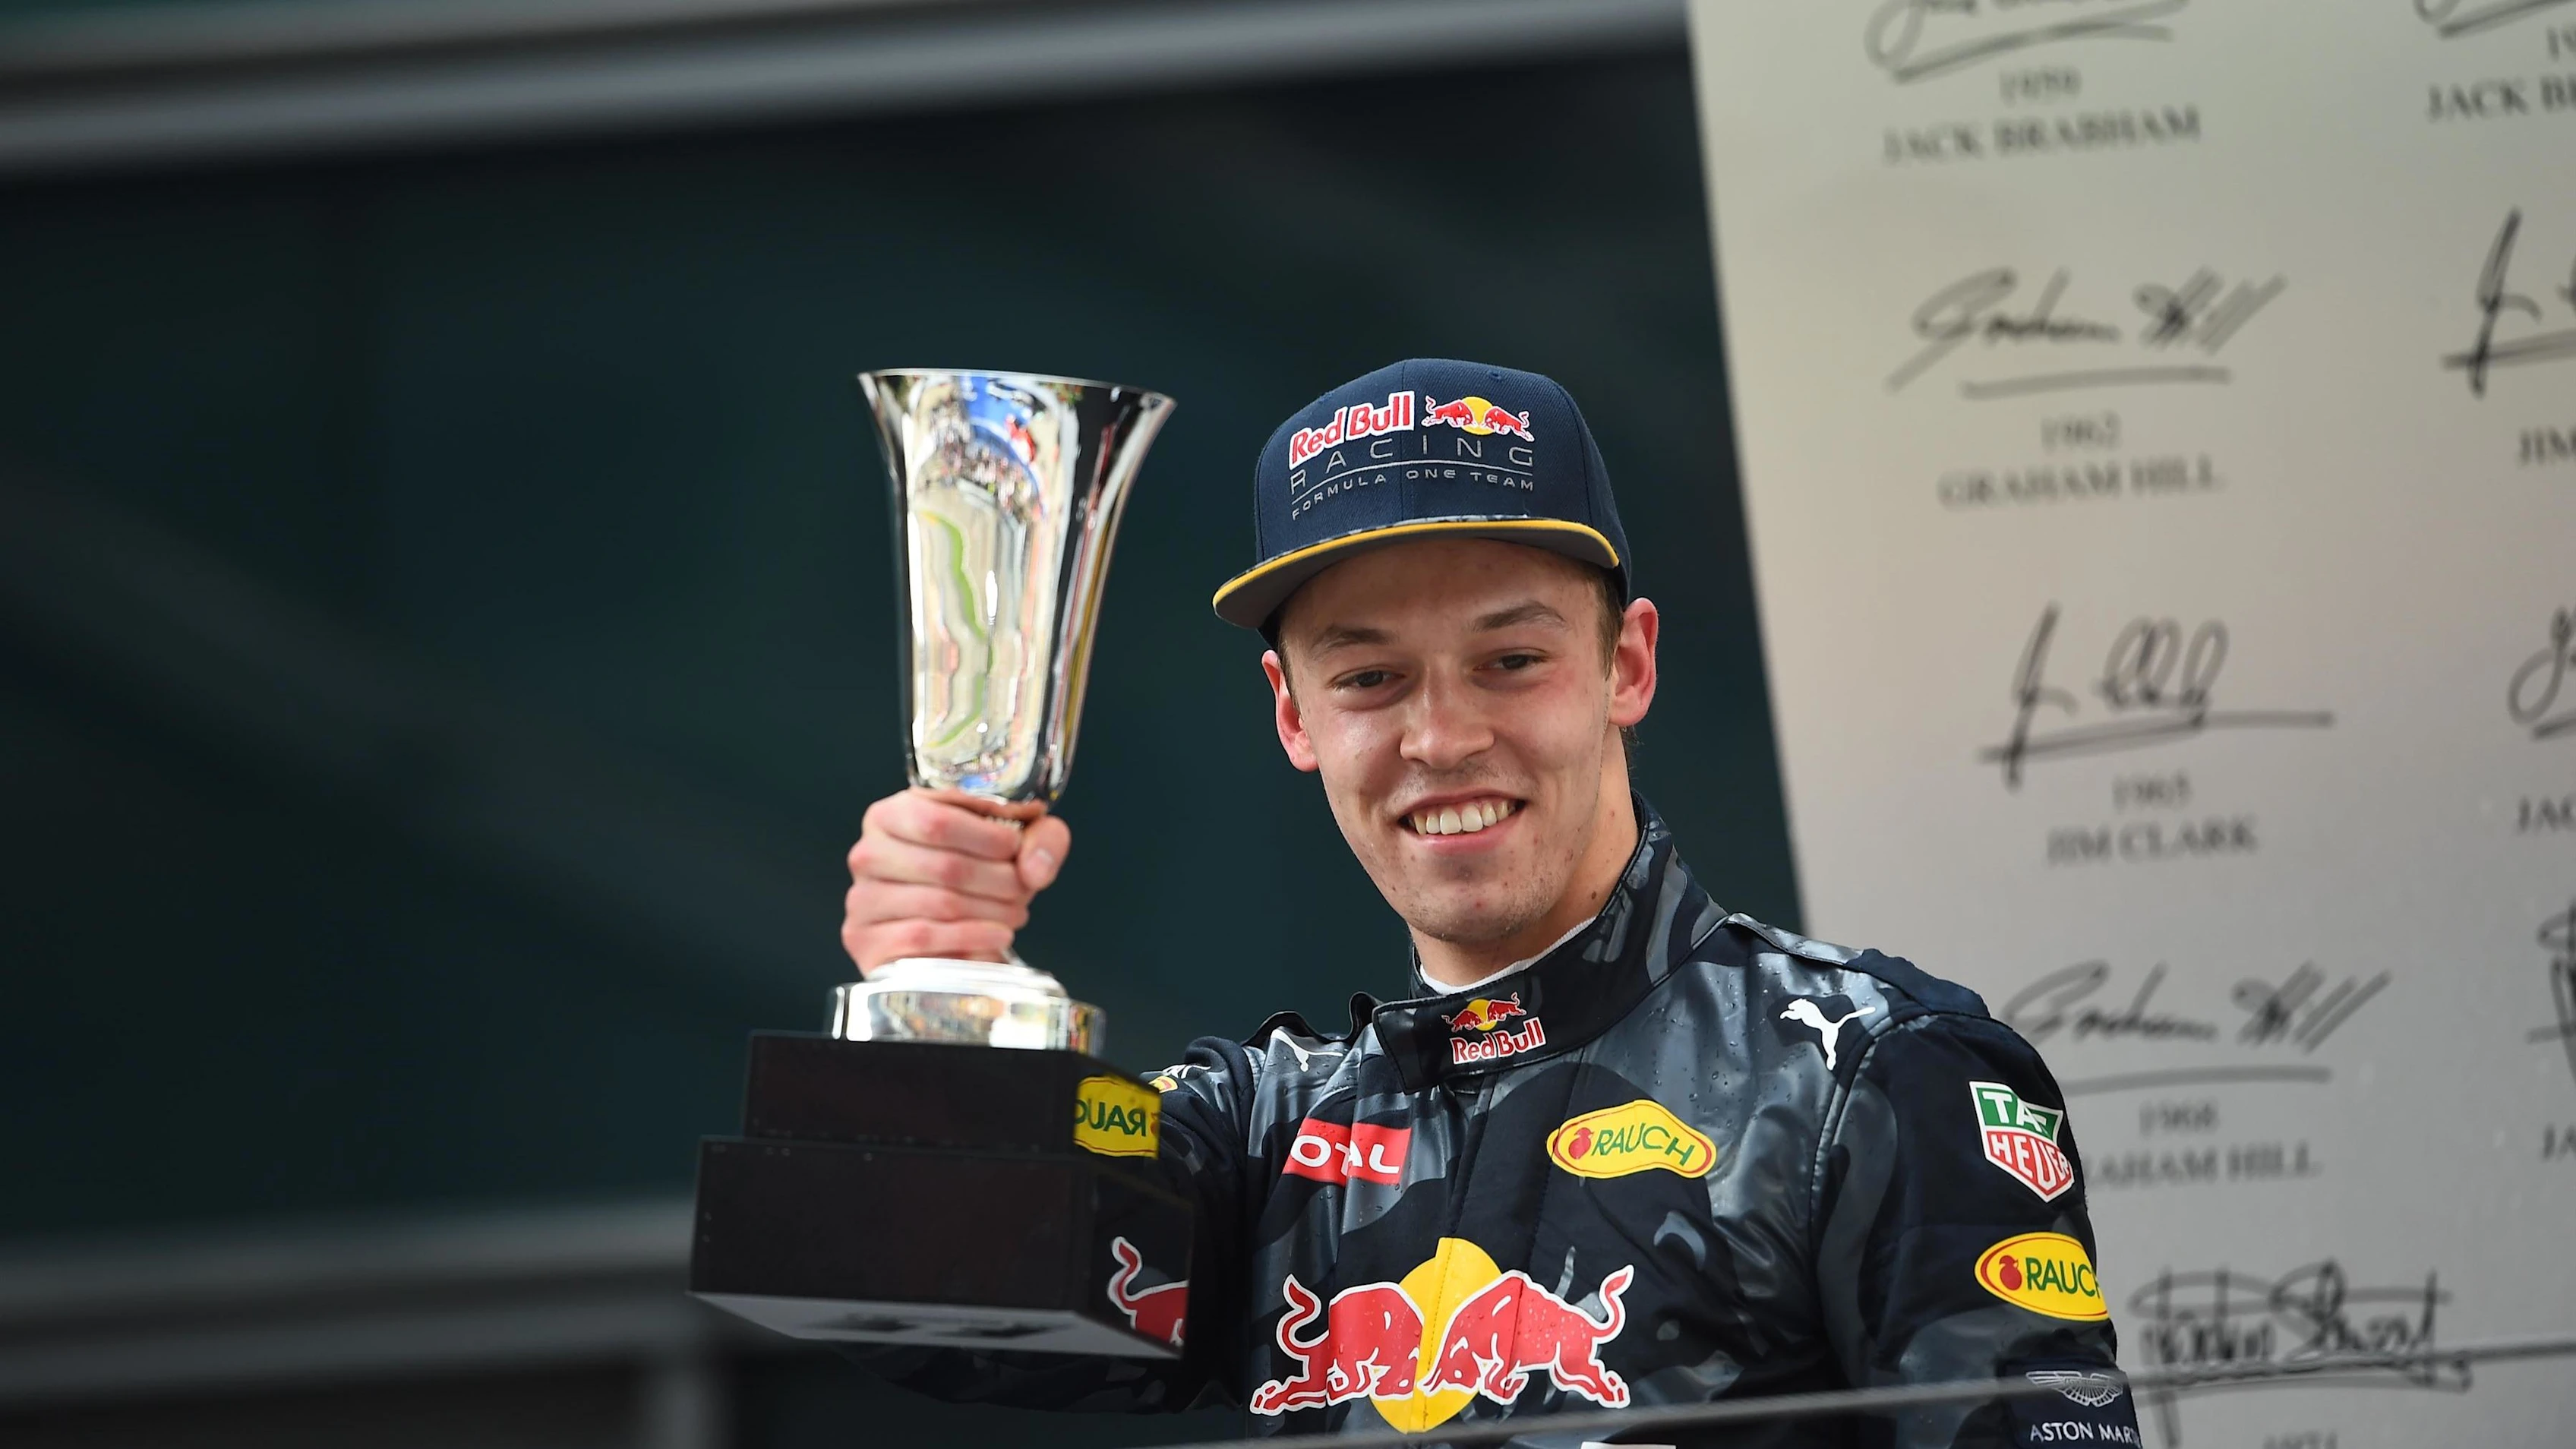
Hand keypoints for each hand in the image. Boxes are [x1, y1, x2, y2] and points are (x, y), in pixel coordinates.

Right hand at [841, 788, 1069, 974]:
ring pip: (940, 904)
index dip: (988, 836)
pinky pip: (925, 938)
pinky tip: (997, 935)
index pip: (939, 820)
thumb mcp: (1014, 844)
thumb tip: (1035, 866)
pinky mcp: (866, 940)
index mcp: (892, 814)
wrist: (950, 932)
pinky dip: (971, 938)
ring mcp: (862, 899)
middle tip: (1024, 889)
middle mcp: (868, 853)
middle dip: (999, 880)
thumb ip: (1040, 838)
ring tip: (1015, 912)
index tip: (1016, 846)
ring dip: (992, 911)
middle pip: (945, 866)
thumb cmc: (977, 876)